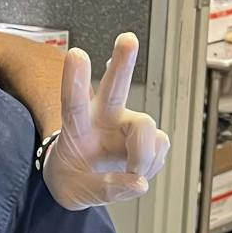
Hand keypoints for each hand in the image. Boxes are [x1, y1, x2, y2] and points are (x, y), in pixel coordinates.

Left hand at [43, 33, 170, 210]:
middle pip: (115, 88)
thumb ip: (103, 190)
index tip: (77, 54)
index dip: (75, 80)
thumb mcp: (73, 193)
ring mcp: (128, 125)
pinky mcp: (148, 137)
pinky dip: (152, 165)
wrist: (82, 182)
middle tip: (128, 39)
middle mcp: (104, 118)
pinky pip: (159, 149)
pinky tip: (137, 169)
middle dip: (123, 62)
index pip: (73, 102)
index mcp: (77, 126)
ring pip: (147, 127)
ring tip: (132, 171)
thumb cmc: (71, 178)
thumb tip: (137, 183)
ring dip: (144, 154)